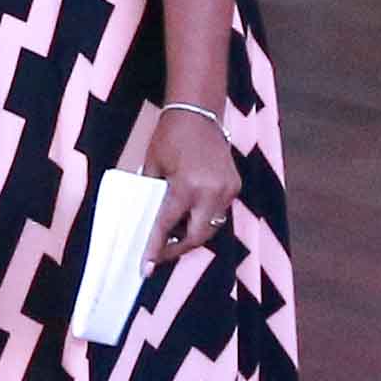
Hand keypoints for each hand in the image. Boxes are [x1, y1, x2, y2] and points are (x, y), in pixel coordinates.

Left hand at [145, 103, 245, 260]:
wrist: (199, 112)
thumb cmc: (170, 136)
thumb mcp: (153, 166)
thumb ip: (152, 195)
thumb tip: (147, 223)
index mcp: (186, 186)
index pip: (167, 226)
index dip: (155, 249)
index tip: (146, 268)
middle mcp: (211, 192)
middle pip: (197, 237)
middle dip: (178, 249)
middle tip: (160, 254)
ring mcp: (227, 189)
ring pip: (211, 228)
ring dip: (192, 234)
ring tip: (173, 234)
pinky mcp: (234, 186)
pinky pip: (218, 213)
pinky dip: (203, 218)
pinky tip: (189, 215)